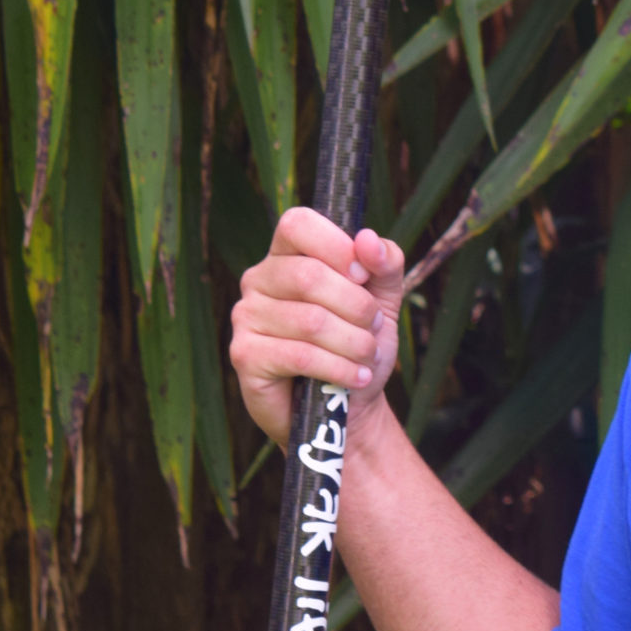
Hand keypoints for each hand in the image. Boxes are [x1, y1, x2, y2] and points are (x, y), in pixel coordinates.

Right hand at [229, 206, 404, 446]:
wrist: (349, 406)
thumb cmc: (359, 342)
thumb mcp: (384, 298)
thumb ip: (385, 262)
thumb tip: (368, 238)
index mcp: (287, 254)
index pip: (297, 223)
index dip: (335, 244)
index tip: (363, 275)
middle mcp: (259, 280)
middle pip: (309, 275)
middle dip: (356, 306)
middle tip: (374, 327)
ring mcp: (246, 317)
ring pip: (310, 320)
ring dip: (353, 342)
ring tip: (367, 355)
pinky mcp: (245, 356)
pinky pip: (300, 355)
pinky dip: (339, 368)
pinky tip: (355, 378)